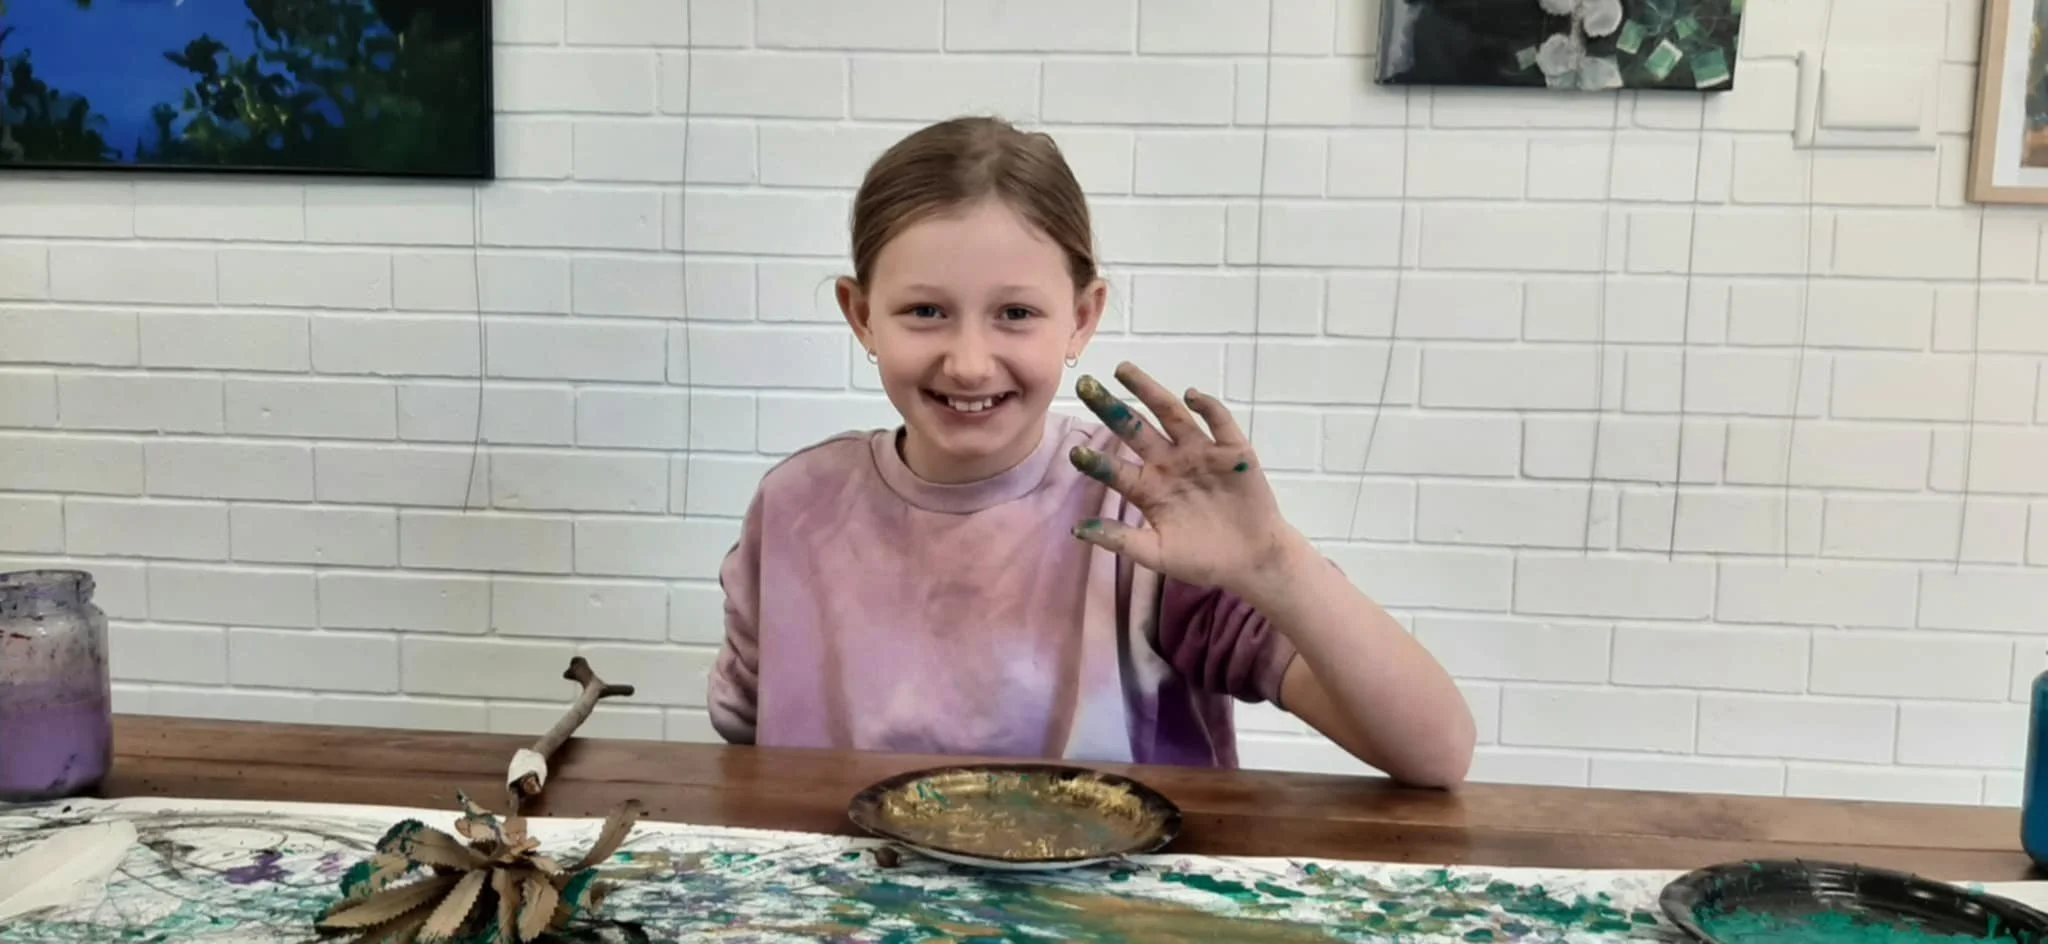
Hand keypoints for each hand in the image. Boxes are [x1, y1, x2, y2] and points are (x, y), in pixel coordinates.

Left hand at [1068, 362, 1309, 595]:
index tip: (1074, 452)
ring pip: (1170, 415)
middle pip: (1135, 429)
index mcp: (1148, 488)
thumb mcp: (1158, 554)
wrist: (1252, 562)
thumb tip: (1077, 529)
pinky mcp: (1233, 451)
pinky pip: (1219, 423)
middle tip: (1085, 384)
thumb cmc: (1202, 559)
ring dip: (1149, 391)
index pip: (1115, 469)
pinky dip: (1207, 407)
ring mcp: (1200, 453)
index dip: (1096, 461)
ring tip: (1123, 371)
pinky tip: (1191, 396)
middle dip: (1111, 407)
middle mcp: (1169, 463)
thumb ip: (1121, 540)